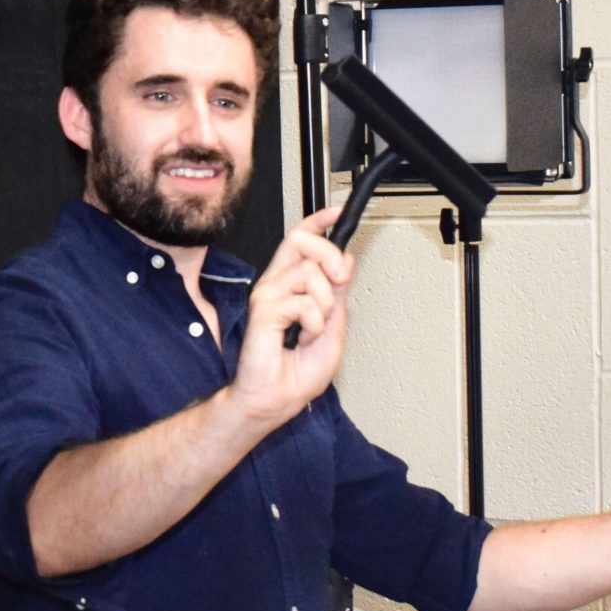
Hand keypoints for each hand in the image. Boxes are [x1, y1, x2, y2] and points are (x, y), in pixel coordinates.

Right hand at [227, 205, 352, 429]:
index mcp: (289, 285)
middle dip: (330, 255)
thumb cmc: (293, 373)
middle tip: (339, 278)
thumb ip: (337, 295)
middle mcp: (276, 284)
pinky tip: (303, 337)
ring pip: (310, 273)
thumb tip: (345, 261)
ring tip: (315, 328)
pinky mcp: (264, 310)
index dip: (319, 221)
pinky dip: (314, 323)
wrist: (273, 400)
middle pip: (301, 241)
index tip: (337, 211)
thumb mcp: (331, 329)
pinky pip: (304, 303)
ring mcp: (268, 295)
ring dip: (325, 304)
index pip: (300, 240)